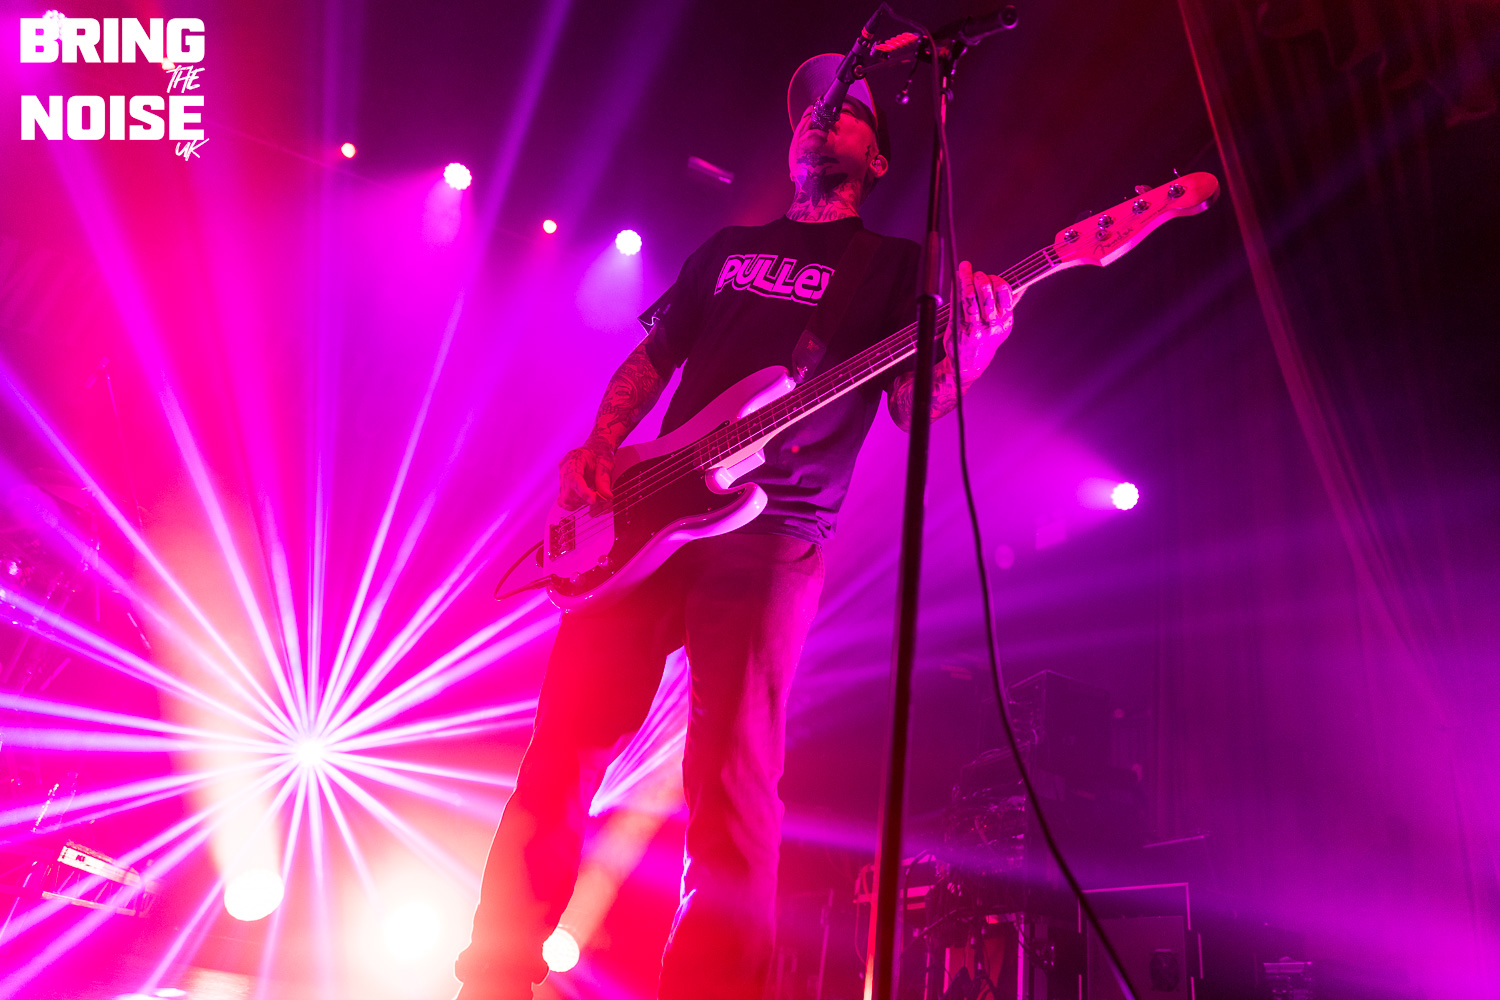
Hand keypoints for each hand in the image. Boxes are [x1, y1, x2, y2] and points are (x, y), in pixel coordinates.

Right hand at [557, 437, 614, 511]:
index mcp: (574, 458)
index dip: (582, 491)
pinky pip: (565, 501)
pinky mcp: (563, 486)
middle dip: (585, 498)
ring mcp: (562, 477)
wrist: (595, 449)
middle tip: (600, 496)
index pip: (573, 478)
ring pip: (566, 499)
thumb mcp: (606, 463)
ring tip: (594, 495)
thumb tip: (606, 496)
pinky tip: (586, 497)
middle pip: (568, 491)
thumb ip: (604, 479)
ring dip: (582, 502)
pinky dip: (576, 503)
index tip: (593, 500)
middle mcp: (564, 468)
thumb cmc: (600, 453)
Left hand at [951, 260, 1015, 377]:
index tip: (990, 276)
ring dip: (966, 278)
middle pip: (987, 293)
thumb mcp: (1002, 326)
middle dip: (981, 278)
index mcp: (1005, 321)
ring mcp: (974, 327)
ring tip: (964, 269)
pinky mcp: (959, 328)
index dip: (997, 280)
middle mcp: (991, 325)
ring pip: (970, 296)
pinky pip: (957, 303)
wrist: (968, 365)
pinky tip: (956, 280)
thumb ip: (1010, 305)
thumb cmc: (985, 341)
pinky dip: (956, 288)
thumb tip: (1023, 286)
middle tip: (977, 273)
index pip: (1005, 293)